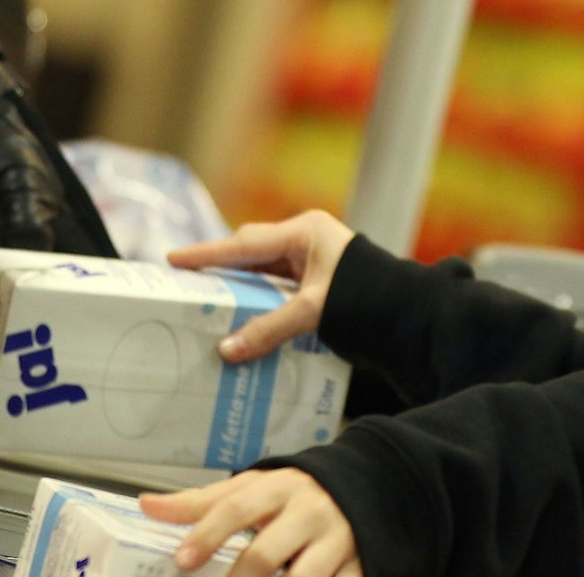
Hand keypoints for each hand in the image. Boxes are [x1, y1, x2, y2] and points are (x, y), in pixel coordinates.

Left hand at [140, 468, 361, 576]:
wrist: (363, 486)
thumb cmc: (291, 496)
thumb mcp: (251, 489)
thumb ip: (201, 502)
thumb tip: (146, 505)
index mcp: (278, 489)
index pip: (236, 509)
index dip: (207, 535)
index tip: (182, 560)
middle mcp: (308, 513)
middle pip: (265, 554)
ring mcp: (337, 542)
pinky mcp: (359, 566)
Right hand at [168, 210, 355, 362]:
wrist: (410, 313)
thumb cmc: (368, 302)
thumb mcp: (314, 312)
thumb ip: (270, 328)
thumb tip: (226, 350)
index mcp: (305, 233)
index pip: (244, 244)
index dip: (207, 254)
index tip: (173, 259)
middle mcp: (307, 238)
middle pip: (252, 250)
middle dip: (220, 265)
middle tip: (187, 280)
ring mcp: (314, 255)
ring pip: (264, 266)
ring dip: (240, 282)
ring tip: (208, 297)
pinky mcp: (319, 275)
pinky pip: (278, 280)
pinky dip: (260, 294)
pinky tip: (244, 310)